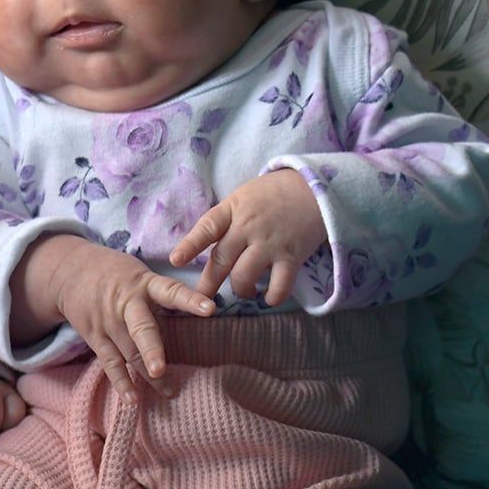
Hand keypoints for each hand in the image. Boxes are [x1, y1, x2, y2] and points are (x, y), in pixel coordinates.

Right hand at [17, 235, 213, 403]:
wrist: (68, 270)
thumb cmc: (115, 273)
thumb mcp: (139, 274)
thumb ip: (161, 295)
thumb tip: (195, 317)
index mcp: (144, 284)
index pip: (170, 291)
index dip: (189, 300)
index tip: (210, 309)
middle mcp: (125, 304)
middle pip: (141, 328)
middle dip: (152, 350)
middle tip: (161, 369)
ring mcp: (108, 322)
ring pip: (129, 352)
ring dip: (148, 375)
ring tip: (168, 392)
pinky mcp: (95, 337)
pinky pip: (110, 363)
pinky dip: (121, 382)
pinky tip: (133, 400)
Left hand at [169, 169, 325, 305]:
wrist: (314, 189)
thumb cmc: (273, 193)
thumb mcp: (243, 197)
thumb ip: (225, 219)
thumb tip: (207, 244)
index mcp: (232, 210)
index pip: (207, 228)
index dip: (190, 245)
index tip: (175, 261)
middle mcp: (248, 227)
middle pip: (222, 260)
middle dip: (208, 284)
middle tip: (200, 300)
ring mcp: (269, 243)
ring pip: (244, 276)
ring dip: (241, 290)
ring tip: (244, 292)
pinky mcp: (292, 256)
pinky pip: (279, 285)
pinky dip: (272, 297)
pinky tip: (269, 297)